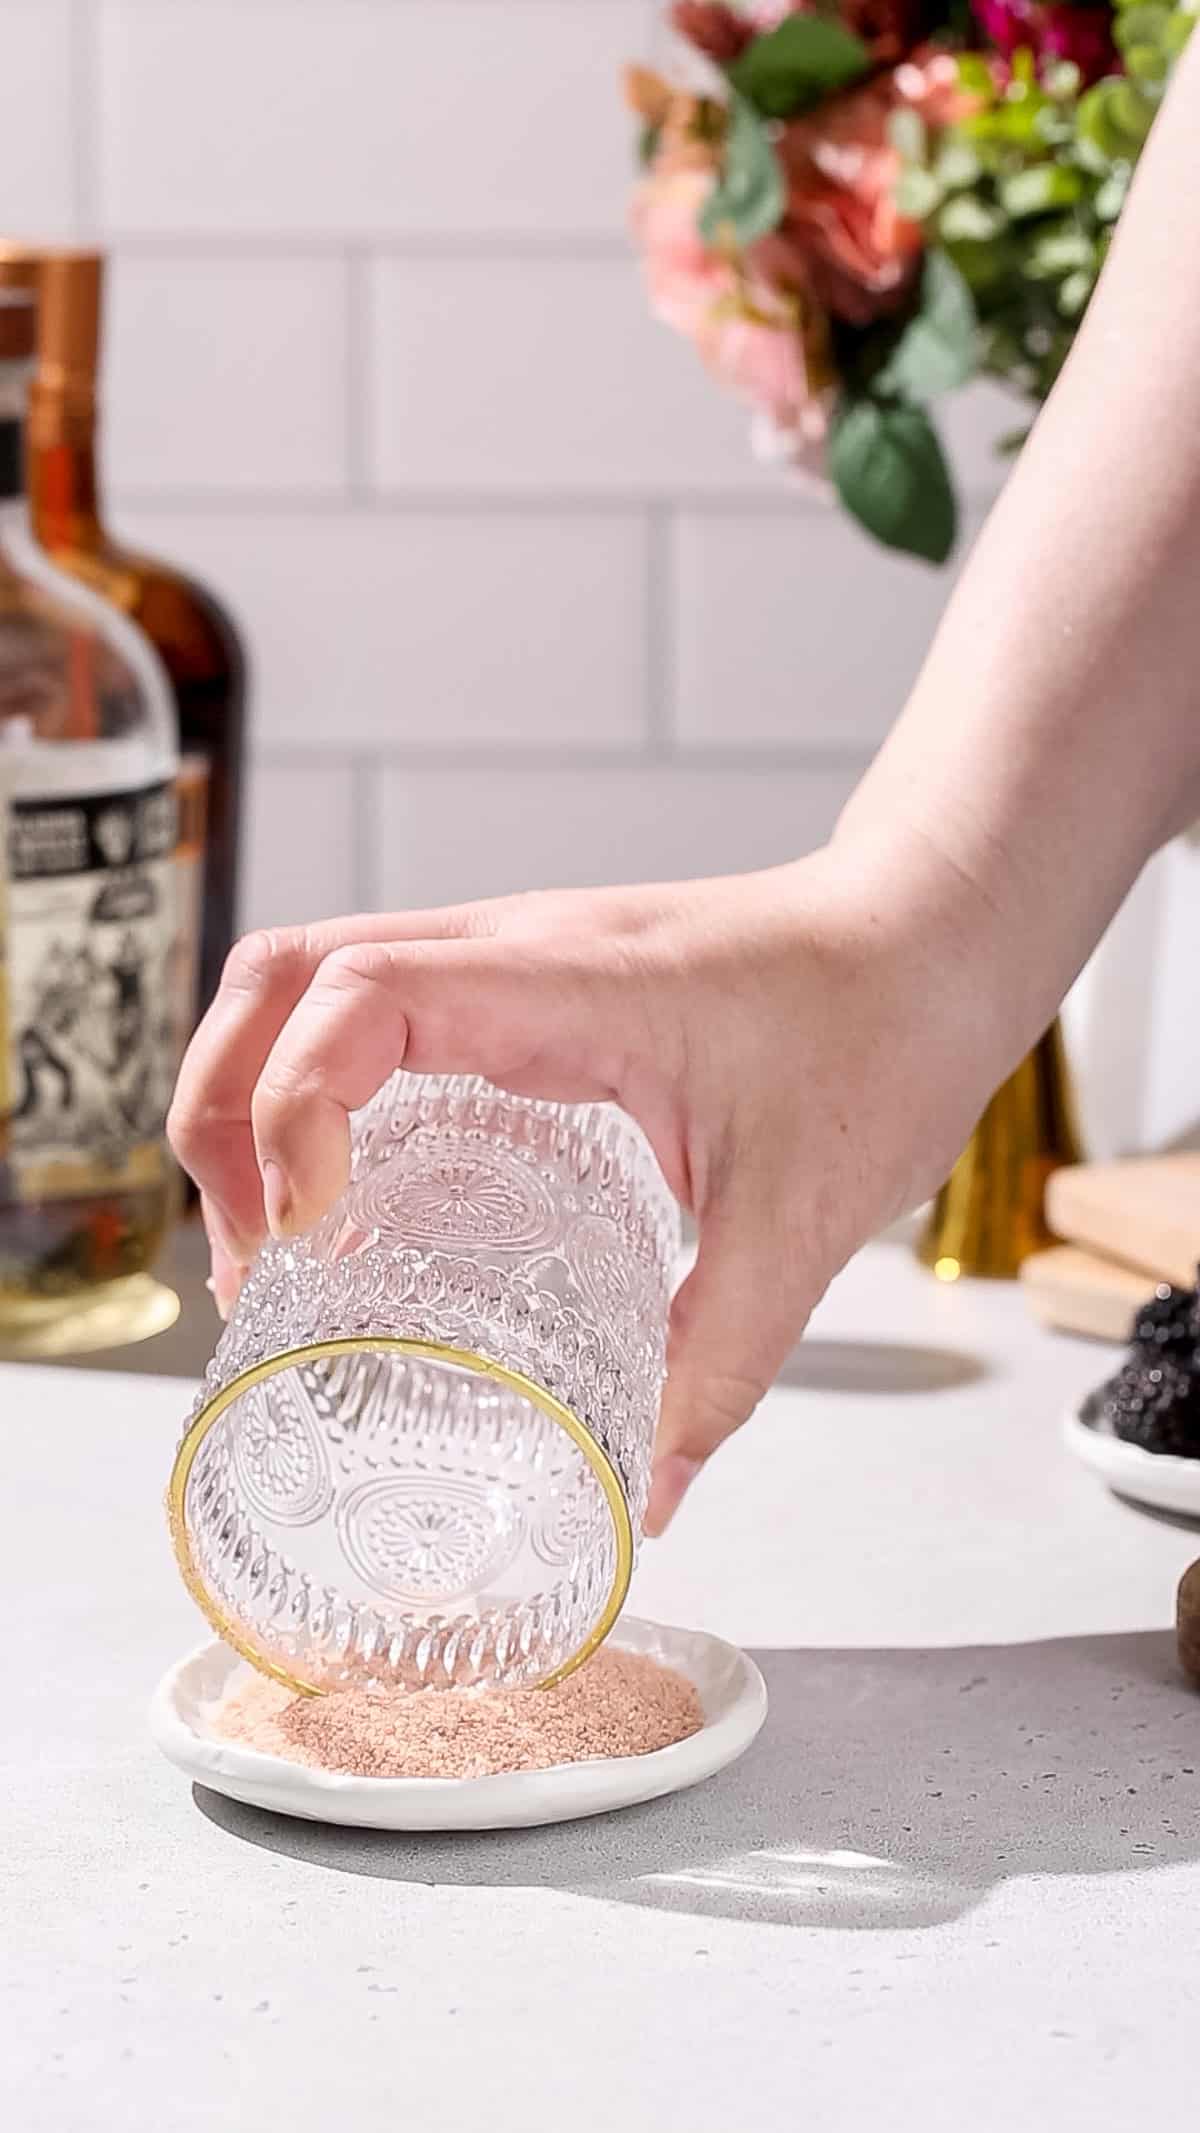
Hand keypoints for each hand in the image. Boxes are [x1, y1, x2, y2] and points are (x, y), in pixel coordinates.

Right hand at [168, 845, 997, 1530]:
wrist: (936, 929)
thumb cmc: (885, 1025)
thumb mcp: (805, 1215)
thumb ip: (721, 1360)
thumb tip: (645, 1493)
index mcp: (562, 981)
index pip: (351, 995)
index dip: (287, 1112)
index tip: (305, 1238)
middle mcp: (511, 952)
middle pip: (278, 974)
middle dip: (220, 1111)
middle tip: (250, 1262)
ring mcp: (509, 961)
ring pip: (308, 980)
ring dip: (253, 1098)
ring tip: (271, 1243)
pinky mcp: (526, 991)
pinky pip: (376, 1015)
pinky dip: (322, 1095)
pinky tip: (356, 1203)